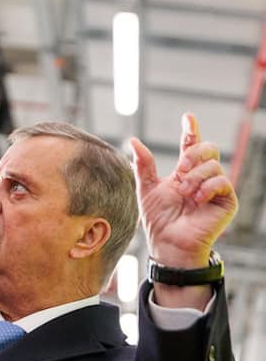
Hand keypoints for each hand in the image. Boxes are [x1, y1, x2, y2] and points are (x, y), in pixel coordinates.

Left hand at [131, 114, 237, 307]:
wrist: (168, 243)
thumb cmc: (158, 219)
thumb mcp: (146, 189)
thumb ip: (143, 165)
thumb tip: (133, 140)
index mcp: (184, 172)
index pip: (191, 145)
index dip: (191, 130)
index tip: (188, 117)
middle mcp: (202, 177)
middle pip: (208, 148)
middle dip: (194, 153)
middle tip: (181, 168)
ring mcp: (215, 188)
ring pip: (214, 164)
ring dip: (196, 177)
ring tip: (185, 193)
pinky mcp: (226, 201)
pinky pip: (222, 181)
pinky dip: (207, 186)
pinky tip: (196, 197)